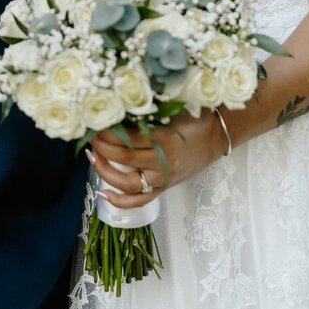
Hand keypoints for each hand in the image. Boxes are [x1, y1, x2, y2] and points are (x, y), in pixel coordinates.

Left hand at [89, 110, 228, 210]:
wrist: (216, 137)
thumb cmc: (194, 118)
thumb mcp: (172, 110)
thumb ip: (147, 112)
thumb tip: (117, 108)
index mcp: (165, 139)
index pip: (128, 139)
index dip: (108, 132)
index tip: (96, 123)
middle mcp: (163, 162)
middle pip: (124, 159)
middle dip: (103, 148)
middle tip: (92, 137)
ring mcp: (163, 178)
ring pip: (128, 183)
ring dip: (105, 172)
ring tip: (93, 158)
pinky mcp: (164, 187)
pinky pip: (140, 200)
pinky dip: (120, 201)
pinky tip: (104, 193)